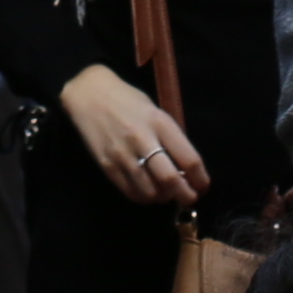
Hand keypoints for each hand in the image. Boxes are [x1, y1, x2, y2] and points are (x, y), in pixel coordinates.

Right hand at [59, 65, 207, 207]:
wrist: (90, 94)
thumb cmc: (128, 100)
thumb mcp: (155, 111)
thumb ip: (170, 137)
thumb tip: (185, 169)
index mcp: (160, 122)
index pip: (188, 159)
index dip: (200, 178)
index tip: (203, 185)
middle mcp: (143, 139)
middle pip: (171, 179)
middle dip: (185, 194)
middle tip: (189, 198)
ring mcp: (123, 154)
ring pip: (151, 191)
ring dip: (163, 198)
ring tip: (166, 194)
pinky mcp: (108, 166)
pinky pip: (131, 192)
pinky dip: (144, 198)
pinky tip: (148, 192)